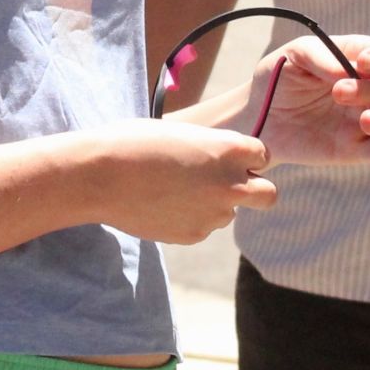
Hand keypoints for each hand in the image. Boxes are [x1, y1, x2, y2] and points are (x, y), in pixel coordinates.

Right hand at [91, 119, 275, 245]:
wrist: (101, 177)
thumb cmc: (136, 142)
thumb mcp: (184, 134)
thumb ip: (213, 151)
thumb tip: (226, 166)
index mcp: (230, 149)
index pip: (262, 155)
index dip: (245, 157)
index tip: (226, 157)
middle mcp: (230, 184)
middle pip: (268, 195)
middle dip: (254, 190)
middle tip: (225, 185)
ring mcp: (214, 214)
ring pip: (228, 212)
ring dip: (213, 204)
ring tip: (172, 190)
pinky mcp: (194, 235)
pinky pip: (202, 227)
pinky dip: (189, 219)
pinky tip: (160, 204)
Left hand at [250, 34, 369, 169]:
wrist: (257, 116)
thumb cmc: (279, 77)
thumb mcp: (295, 55)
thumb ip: (322, 57)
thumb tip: (349, 73)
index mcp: (358, 60)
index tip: (364, 62)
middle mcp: (368, 89)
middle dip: (369, 90)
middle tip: (337, 93)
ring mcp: (363, 120)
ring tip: (364, 122)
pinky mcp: (354, 149)